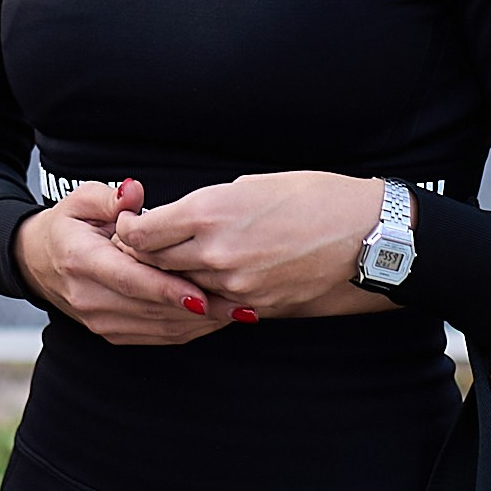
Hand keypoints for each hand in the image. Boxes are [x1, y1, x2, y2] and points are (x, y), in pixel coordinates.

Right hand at [13, 178, 227, 345]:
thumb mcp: (80, 200)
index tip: (202, 294)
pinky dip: (188, 329)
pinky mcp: (111, 333)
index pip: (129, 278)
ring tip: (237, 310)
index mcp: (81, 260)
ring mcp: (99, 320)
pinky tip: (216, 317)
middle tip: (239, 302)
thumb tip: (133, 193)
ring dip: (199, 323)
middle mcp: (88, 296)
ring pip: (158, 327)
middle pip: (149, 307)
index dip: (166, 289)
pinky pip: (156, 336)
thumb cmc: (68, 225)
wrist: (39, 263)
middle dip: (197, 309)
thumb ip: (109, 197)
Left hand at [110, 171, 394, 319]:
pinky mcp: (255, 306)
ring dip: (175, 275)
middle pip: (154, 262)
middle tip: (141, 246)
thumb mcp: (248, 185)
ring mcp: (234, 284)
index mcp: (208, 212)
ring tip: (177, 261)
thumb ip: (206, 207)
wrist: (361, 234)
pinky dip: (206, 292)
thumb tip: (178, 220)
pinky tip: (210, 280)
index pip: (142, 233)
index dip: (129, 230)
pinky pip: (214, 302)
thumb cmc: (310, 197)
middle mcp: (215, 252)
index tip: (129, 224)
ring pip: (182, 285)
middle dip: (144, 254)